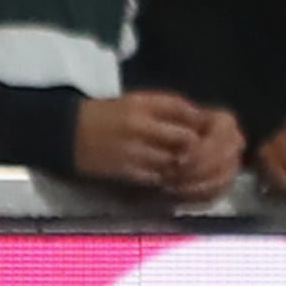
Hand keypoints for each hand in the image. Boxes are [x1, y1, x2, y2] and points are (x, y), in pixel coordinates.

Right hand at [73, 91, 242, 197]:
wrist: (68, 134)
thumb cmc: (108, 116)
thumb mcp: (139, 102)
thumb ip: (172, 111)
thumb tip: (206, 122)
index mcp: (145, 104)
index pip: (188, 114)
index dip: (208, 127)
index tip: (218, 136)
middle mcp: (141, 126)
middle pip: (188, 141)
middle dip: (204, 151)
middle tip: (216, 158)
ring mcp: (134, 151)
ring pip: (177, 164)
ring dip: (191, 170)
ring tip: (198, 172)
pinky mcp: (128, 172)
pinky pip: (162, 180)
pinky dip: (174, 182)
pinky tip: (178, 181)